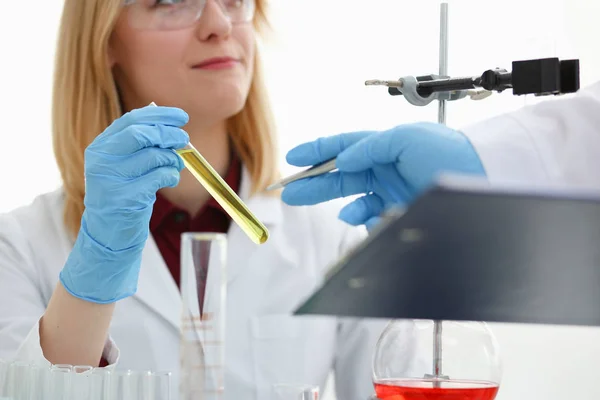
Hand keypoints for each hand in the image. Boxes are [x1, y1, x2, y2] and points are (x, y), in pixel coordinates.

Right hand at [59, 105, 189, 302]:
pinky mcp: (126, 198)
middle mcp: (101, 160)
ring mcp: (111, 180)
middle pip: (142, 134)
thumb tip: (164, 118)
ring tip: (177, 163)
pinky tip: (170, 179)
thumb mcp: (123, 165)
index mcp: (100, 147)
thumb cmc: (122, 194)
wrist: (108, 234)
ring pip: (154, 155)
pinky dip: (171, 175)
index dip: (159, 115)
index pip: (131, 120)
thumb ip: (138, 143)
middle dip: (169, 134)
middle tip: (184, 139)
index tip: (181, 116)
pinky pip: (159, 177)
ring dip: (173, 157)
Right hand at [281, 122, 485, 229]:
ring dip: (328, 198)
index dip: (317, 150)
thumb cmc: (450, 153)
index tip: (293, 158)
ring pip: (350, 194)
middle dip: (313, 179)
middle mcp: (386, 166)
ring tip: (306, 200)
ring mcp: (392, 189)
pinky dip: (356, 214)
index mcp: (386, 145)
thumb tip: (344, 158)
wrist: (482, 182)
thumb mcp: (407, 139)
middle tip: (289, 190)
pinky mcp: (399, 210)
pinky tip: (349, 215)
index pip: (344, 146)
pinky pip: (368, 213)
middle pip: (340, 172)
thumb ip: (371, 147)